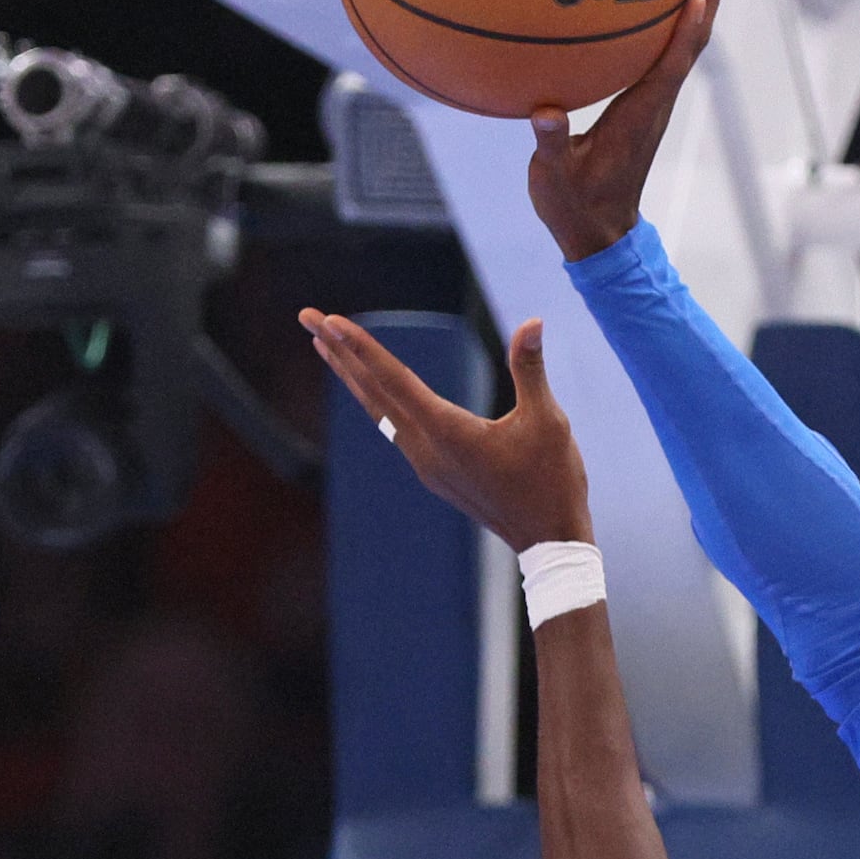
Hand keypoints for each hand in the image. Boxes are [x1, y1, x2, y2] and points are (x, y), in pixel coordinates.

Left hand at [301, 310, 589, 553]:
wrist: (548, 541)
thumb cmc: (552, 481)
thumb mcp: (548, 421)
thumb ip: (530, 370)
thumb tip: (533, 322)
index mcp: (448, 433)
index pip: (394, 380)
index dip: (360, 347)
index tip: (328, 321)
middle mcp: (426, 449)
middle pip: (372, 392)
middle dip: (338, 352)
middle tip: (307, 317)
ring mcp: (426, 464)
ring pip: (378, 411)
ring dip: (351, 375)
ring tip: (324, 345)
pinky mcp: (434, 473)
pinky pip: (393, 428)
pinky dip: (374, 400)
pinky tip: (369, 389)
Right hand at [526, 0, 737, 261]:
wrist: (597, 231)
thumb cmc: (575, 205)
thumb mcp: (555, 178)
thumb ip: (551, 146)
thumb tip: (544, 115)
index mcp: (639, 114)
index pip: (672, 62)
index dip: (687, 26)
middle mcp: (655, 102)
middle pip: (693, 39)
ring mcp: (653, 102)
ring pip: (685, 43)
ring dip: (700, 0)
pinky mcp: (643, 104)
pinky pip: (666, 52)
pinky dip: (675, 21)